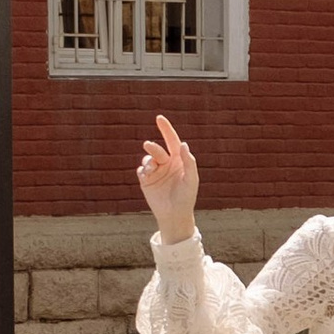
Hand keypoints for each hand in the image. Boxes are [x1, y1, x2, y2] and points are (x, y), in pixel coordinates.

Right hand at [137, 113, 198, 244]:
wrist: (175, 215)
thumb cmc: (187, 197)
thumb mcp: (191, 179)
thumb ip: (189, 161)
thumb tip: (182, 144)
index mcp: (178, 160)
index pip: (172, 141)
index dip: (166, 129)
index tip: (159, 118)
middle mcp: (166, 163)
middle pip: (157, 150)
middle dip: (153, 148)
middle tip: (148, 146)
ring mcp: (155, 171)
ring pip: (147, 159)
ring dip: (148, 161)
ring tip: (150, 168)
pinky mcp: (146, 181)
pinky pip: (141, 170)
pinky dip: (143, 171)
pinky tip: (146, 176)